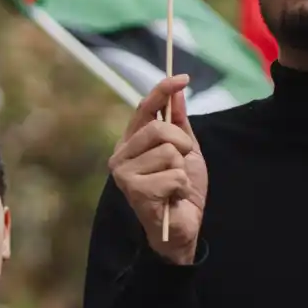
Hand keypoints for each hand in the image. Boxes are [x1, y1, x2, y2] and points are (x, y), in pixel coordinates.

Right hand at [108, 74, 205, 264]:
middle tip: (182, 163)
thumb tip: (179, 93)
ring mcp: (124, 173)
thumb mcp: (185, 152)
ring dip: (182, 171)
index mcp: (131, 142)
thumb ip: (179, 124)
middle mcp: (121, 154)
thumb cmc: (181, 191)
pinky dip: (181, 187)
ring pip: (168, 153)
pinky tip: (172, 198)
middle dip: (182, 145)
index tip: (183, 77)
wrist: (182, 229)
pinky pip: (173, 175)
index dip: (163, 91)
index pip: (144, 108)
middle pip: (160, 129)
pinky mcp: (134, 190)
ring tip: (175, 185)